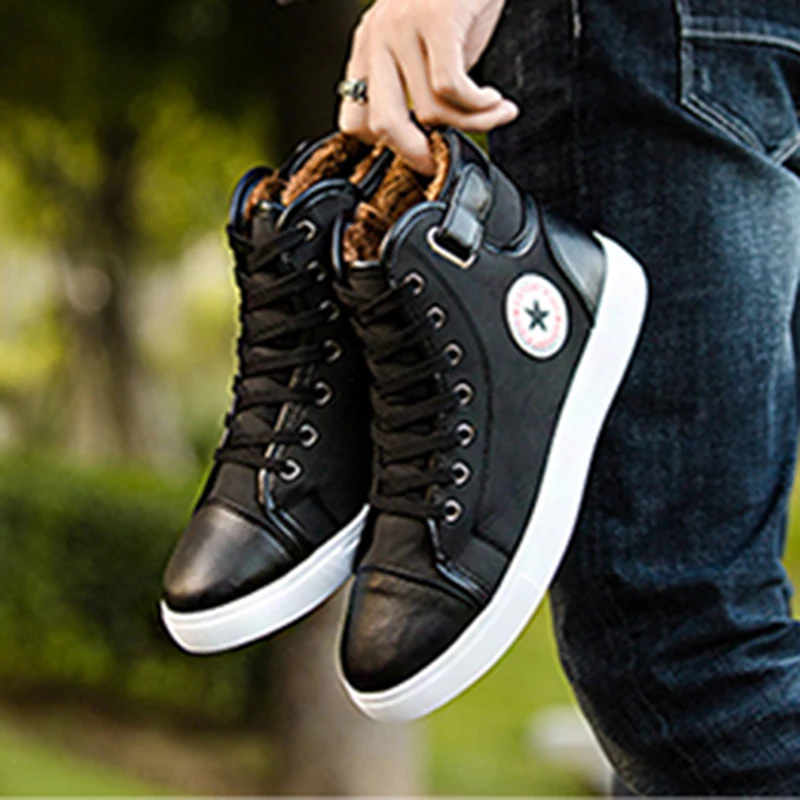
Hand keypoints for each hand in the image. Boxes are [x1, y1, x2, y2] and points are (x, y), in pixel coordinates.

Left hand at [338, 0, 517, 174]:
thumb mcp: (425, 42)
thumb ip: (419, 83)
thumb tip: (433, 133)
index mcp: (367, 47)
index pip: (354, 121)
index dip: (387, 147)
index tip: (422, 151)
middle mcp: (378, 37)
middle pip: (383, 126)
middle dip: (419, 156)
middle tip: (446, 161)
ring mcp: (403, 27)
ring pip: (430, 111)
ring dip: (472, 124)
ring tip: (494, 112)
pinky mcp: (436, 20)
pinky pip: (451, 89)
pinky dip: (479, 108)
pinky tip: (495, 101)